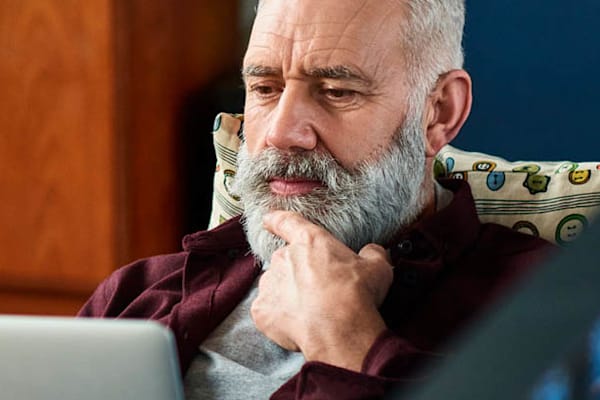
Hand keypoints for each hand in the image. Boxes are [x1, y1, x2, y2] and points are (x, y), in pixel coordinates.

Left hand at [250, 210, 393, 371]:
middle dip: (298, 274)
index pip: (287, 222)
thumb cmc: (357, 294)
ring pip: (275, 287)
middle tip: (318, 292)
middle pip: (285, 261)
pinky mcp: (262, 310)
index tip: (269, 219)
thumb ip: (372, 254)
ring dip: (287, 296)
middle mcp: (284, 258)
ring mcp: (270, 284)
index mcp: (310, 241)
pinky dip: (278, 318)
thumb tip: (372, 251)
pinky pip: (267, 312)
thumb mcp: (376, 267)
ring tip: (310, 312)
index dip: (277, 220)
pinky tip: (297, 326)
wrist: (339, 329)